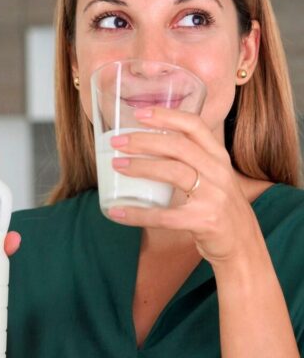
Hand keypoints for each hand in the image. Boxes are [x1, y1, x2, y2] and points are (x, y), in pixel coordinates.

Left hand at [108, 107, 264, 266]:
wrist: (245, 247)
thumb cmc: (221, 208)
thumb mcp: (214, 177)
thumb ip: (192, 160)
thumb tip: (149, 145)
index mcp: (219, 157)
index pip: (194, 125)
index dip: (166, 116)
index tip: (140, 113)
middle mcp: (219, 172)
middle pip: (178, 146)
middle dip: (144, 140)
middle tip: (117, 142)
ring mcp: (214, 197)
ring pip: (173, 172)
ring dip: (141, 167)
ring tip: (117, 165)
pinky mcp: (204, 222)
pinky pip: (165, 216)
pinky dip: (138, 213)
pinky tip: (117, 211)